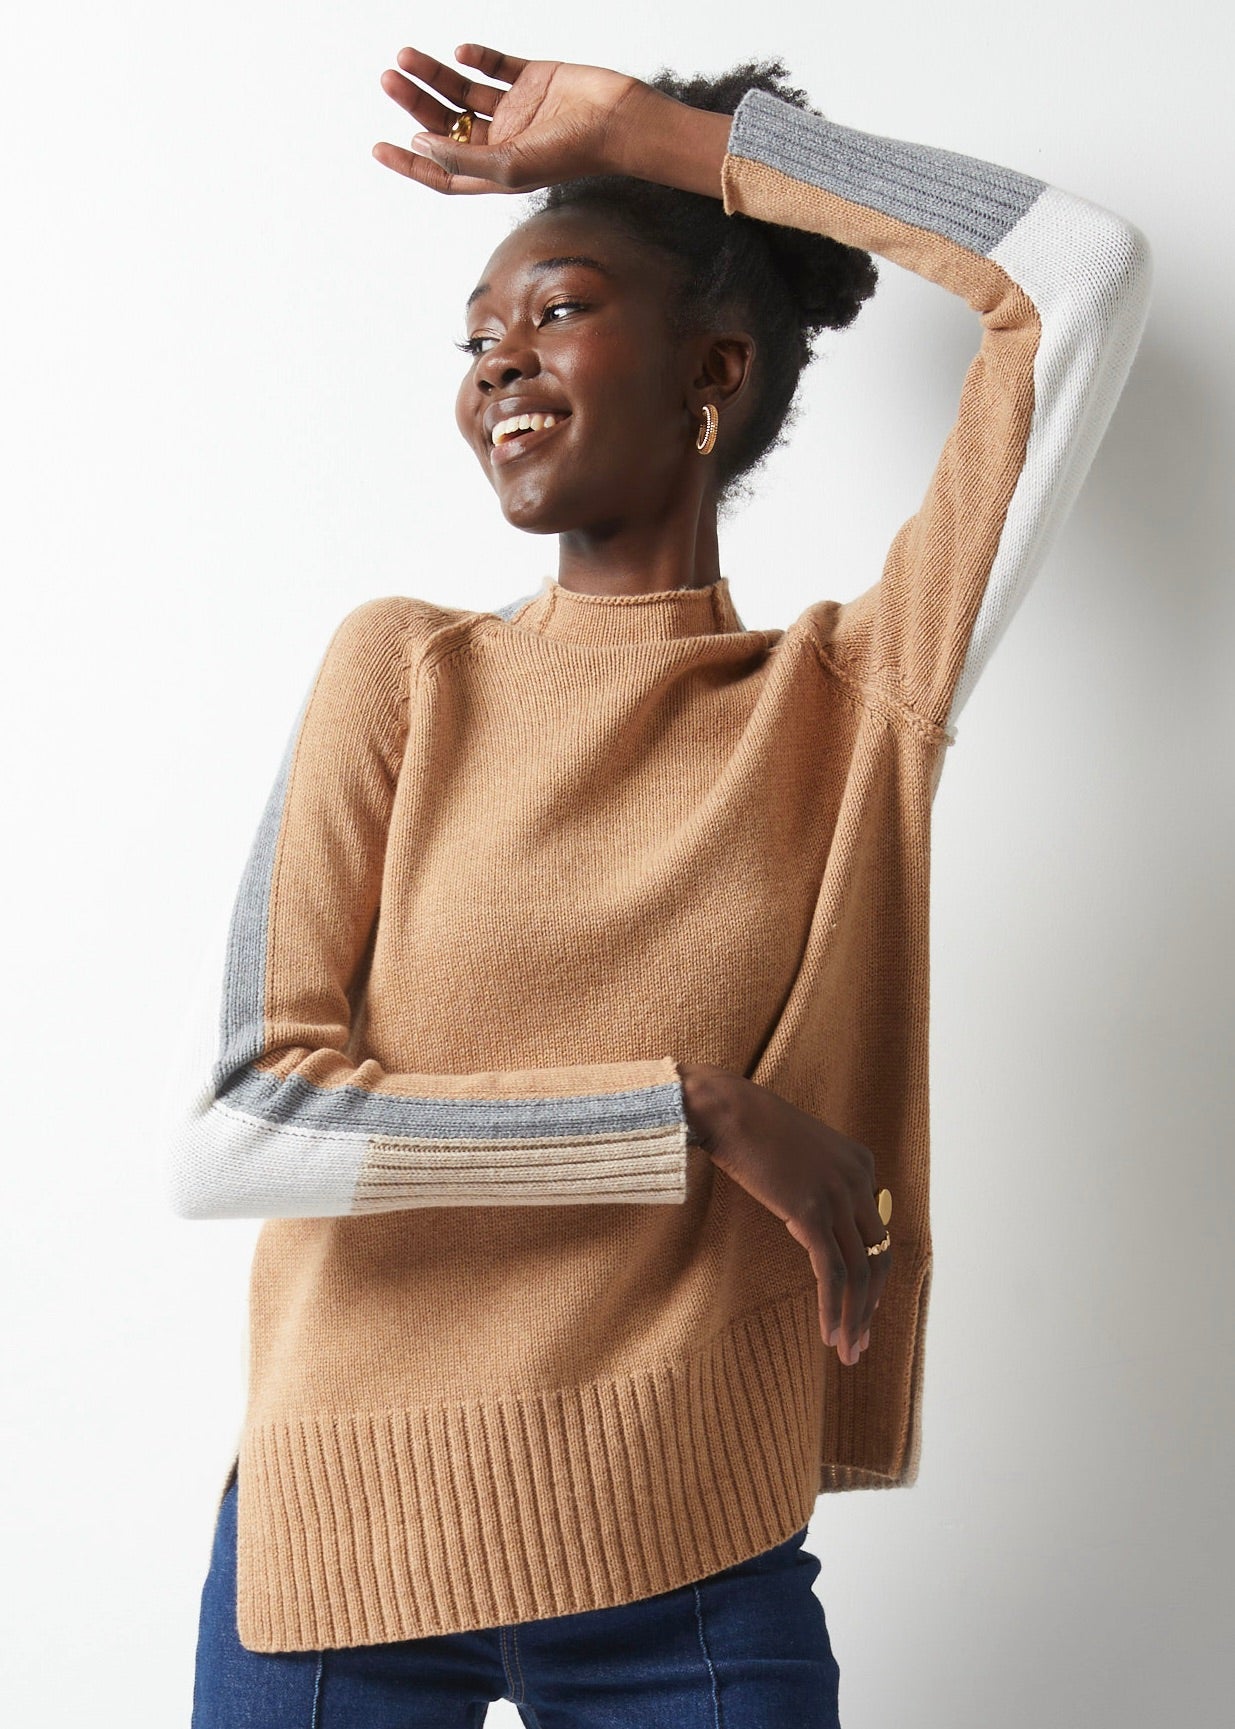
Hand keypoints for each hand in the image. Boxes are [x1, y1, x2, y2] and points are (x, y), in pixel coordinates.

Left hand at [373, 42, 657, 195]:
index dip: (410, 162)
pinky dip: (476, 57)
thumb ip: (462, 158)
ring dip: (433, 75)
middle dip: (415, 103)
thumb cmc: (572, 152)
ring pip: (463, 91)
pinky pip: (496, 66)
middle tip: (388, 80)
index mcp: (495, 171)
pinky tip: (460, 52)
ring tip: (406, 58)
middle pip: (446, 124)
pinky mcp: (534, 79)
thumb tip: (418, 143)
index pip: (443, 171)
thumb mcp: (509, 166)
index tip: (378, 146)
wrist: (619, 119)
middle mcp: (503, 141)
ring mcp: (518, 109)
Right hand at [682, 1064, 891, 1366]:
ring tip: (847, 1351)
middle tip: (862, 1341)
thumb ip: (814, 1183)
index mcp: (861, 1164)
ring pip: (859, 1272)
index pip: (878, 1232)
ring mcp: (837, 1195)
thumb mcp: (798, 1153)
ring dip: (855, 1317)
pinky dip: (833, 1308)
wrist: (724, 1109)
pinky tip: (828, 1334)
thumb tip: (807, 1222)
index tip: (865, 1307)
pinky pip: (832, 1273)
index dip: (873, 1276)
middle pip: (877, 1257)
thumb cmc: (749, 1128)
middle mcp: (859, 1179)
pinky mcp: (811, 1212)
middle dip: (871, 1305)